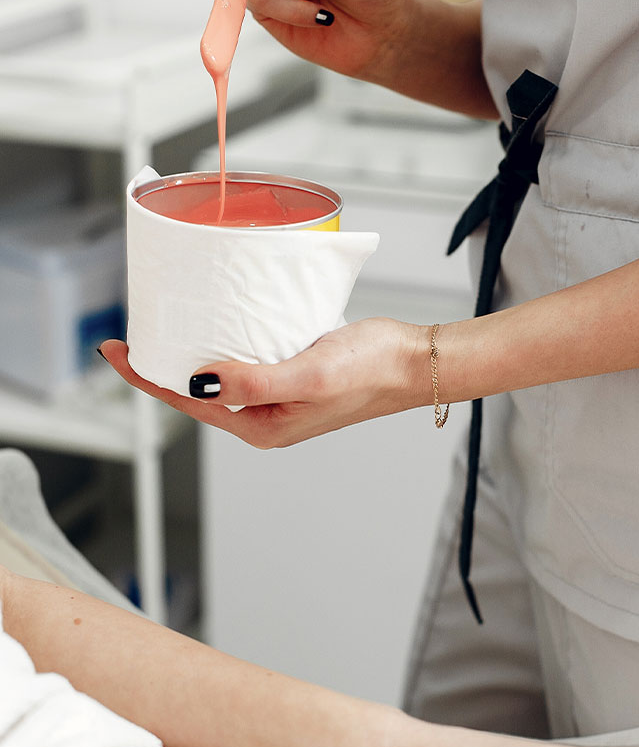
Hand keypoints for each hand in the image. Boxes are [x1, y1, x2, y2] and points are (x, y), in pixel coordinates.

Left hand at [100, 317, 427, 447]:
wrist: (414, 361)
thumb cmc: (371, 371)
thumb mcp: (308, 376)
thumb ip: (254, 383)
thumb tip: (199, 384)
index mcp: (263, 426)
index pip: (188, 403)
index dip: (147, 378)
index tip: (115, 351)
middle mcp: (266, 415)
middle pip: (198, 392)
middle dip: (163, 366)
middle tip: (134, 332)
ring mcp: (279, 395)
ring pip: (221, 374)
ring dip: (193, 352)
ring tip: (167, 325)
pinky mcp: (292, 372)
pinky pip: (246, 358)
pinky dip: (226, 341)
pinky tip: (219, 321)